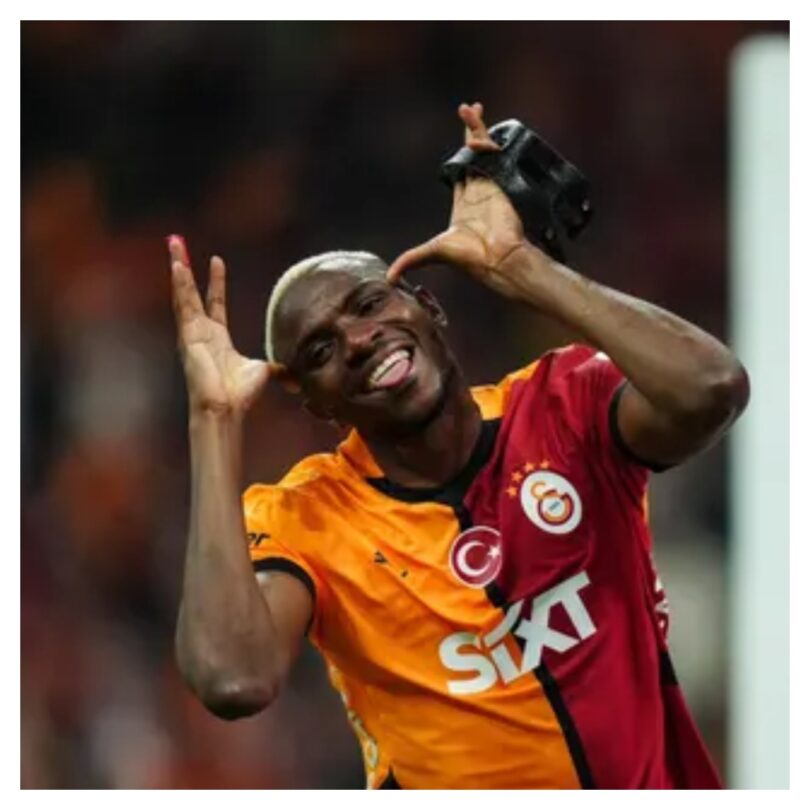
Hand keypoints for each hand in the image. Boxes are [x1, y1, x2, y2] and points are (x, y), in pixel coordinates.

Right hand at [169, 235, 280, 416]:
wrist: (226, 407)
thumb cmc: (240, 394)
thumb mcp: (263, 372)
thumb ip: (277, 368)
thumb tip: (293, 372)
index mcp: (218, 337)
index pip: (215, 302)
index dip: (215, 282)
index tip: (216, 260)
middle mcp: (202, 331)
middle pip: (192, 292)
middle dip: (186, 267)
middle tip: (178, 243)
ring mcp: (192, 332)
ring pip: (183, 293)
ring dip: (179, 269)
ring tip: (175, 244)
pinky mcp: (187, 335)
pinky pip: (183, 305)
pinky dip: (180, 285)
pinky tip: (178, 267)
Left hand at [387, 102, 531, 298]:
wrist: (497, 259)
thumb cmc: (470, 257)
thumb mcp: (433, 253)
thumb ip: (411, 260)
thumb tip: (389, 279)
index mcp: (464, 201)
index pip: (460, 169)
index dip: (460, 151)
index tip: (460, 137)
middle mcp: (479, 189)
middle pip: (474, 153)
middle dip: (473, 131)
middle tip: (470, 108)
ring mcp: (492, 184)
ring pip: (485, 149)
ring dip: (478, 128)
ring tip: (471, 109)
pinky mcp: (502, 181)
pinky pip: (494, 154)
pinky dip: (486, 140)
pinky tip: (478, 128)